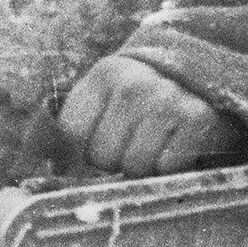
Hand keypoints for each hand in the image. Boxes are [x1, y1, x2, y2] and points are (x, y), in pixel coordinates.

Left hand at [59, 56, 244, 176]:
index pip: (73, 135)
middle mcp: (134, 85)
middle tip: (133, 142)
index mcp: (104, 75)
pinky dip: (171, 166)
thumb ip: (76, 126)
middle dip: (116, 159)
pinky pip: (168, 168)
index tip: (99, 143)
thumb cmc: (142, 97)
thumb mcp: (107, 96)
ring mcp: (168, 100)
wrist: (202, 76)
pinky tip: (176, 144)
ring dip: (144, 165)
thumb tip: (45, 171)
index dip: (84, 149)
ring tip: (155, 143)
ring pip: (136, 167)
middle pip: (104, 156)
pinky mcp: (198, 119)